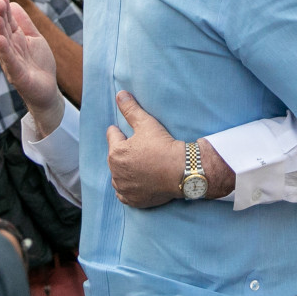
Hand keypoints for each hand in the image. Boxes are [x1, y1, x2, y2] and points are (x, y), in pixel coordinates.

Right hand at [0, 0, 62, 132]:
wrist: (46, 90)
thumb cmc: (39, 64)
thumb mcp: (35, 38)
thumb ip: (25, 23)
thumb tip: (14, 4)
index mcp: (15, 40)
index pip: (8, 22)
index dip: (4, 9)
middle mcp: (10, 50)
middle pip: (3, 30)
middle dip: (0, 16)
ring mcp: (12, 62)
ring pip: (3, 44)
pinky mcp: (17, 74)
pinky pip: (9, 61)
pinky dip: (4, 50)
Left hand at [106, 91, 185, 208]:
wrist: (183, 172)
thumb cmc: (164, 146)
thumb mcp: (147, 124)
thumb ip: (131, 109)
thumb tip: (120, 94)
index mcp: (116, 153)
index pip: (113, 136)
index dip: (123, 132)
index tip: (134, 133)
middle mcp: (115, 172)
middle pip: (115, 157)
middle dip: (124, 152)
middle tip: (142, 149)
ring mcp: (124, 188)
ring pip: (119, 176)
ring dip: (126, 171)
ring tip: (142, 166)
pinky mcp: (133, 200)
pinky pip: (124, 193)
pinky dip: (130, 188)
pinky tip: (140, 181)